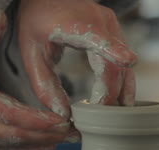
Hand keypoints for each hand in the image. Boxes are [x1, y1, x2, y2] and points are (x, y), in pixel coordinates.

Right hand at [0, 11, 71, 149]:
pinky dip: (30, 148)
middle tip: (73, 131)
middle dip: (47, 135)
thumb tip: (1, 20)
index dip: (37, 120)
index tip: (60, 119)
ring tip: (68, 138)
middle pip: (17, 135)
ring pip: (15, 146)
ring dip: (43, 143)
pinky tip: (49, 145)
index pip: (9, 114)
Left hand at [18, 0, 137, 118]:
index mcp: (74, 23)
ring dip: (121, 91)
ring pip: (124, 66)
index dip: (112, 50)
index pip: (96, 37)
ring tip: (114, 115)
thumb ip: (44, 84)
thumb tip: (63, 114)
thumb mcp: (31, 53)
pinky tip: (120, 101)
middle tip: (101, 118)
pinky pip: (125, 63)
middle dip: (110, 95)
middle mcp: (100, 22)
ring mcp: (112, 27)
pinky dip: (122, 82)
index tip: (127, 61)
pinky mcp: (117, 33)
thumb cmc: (38, 22)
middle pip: (113, 64)